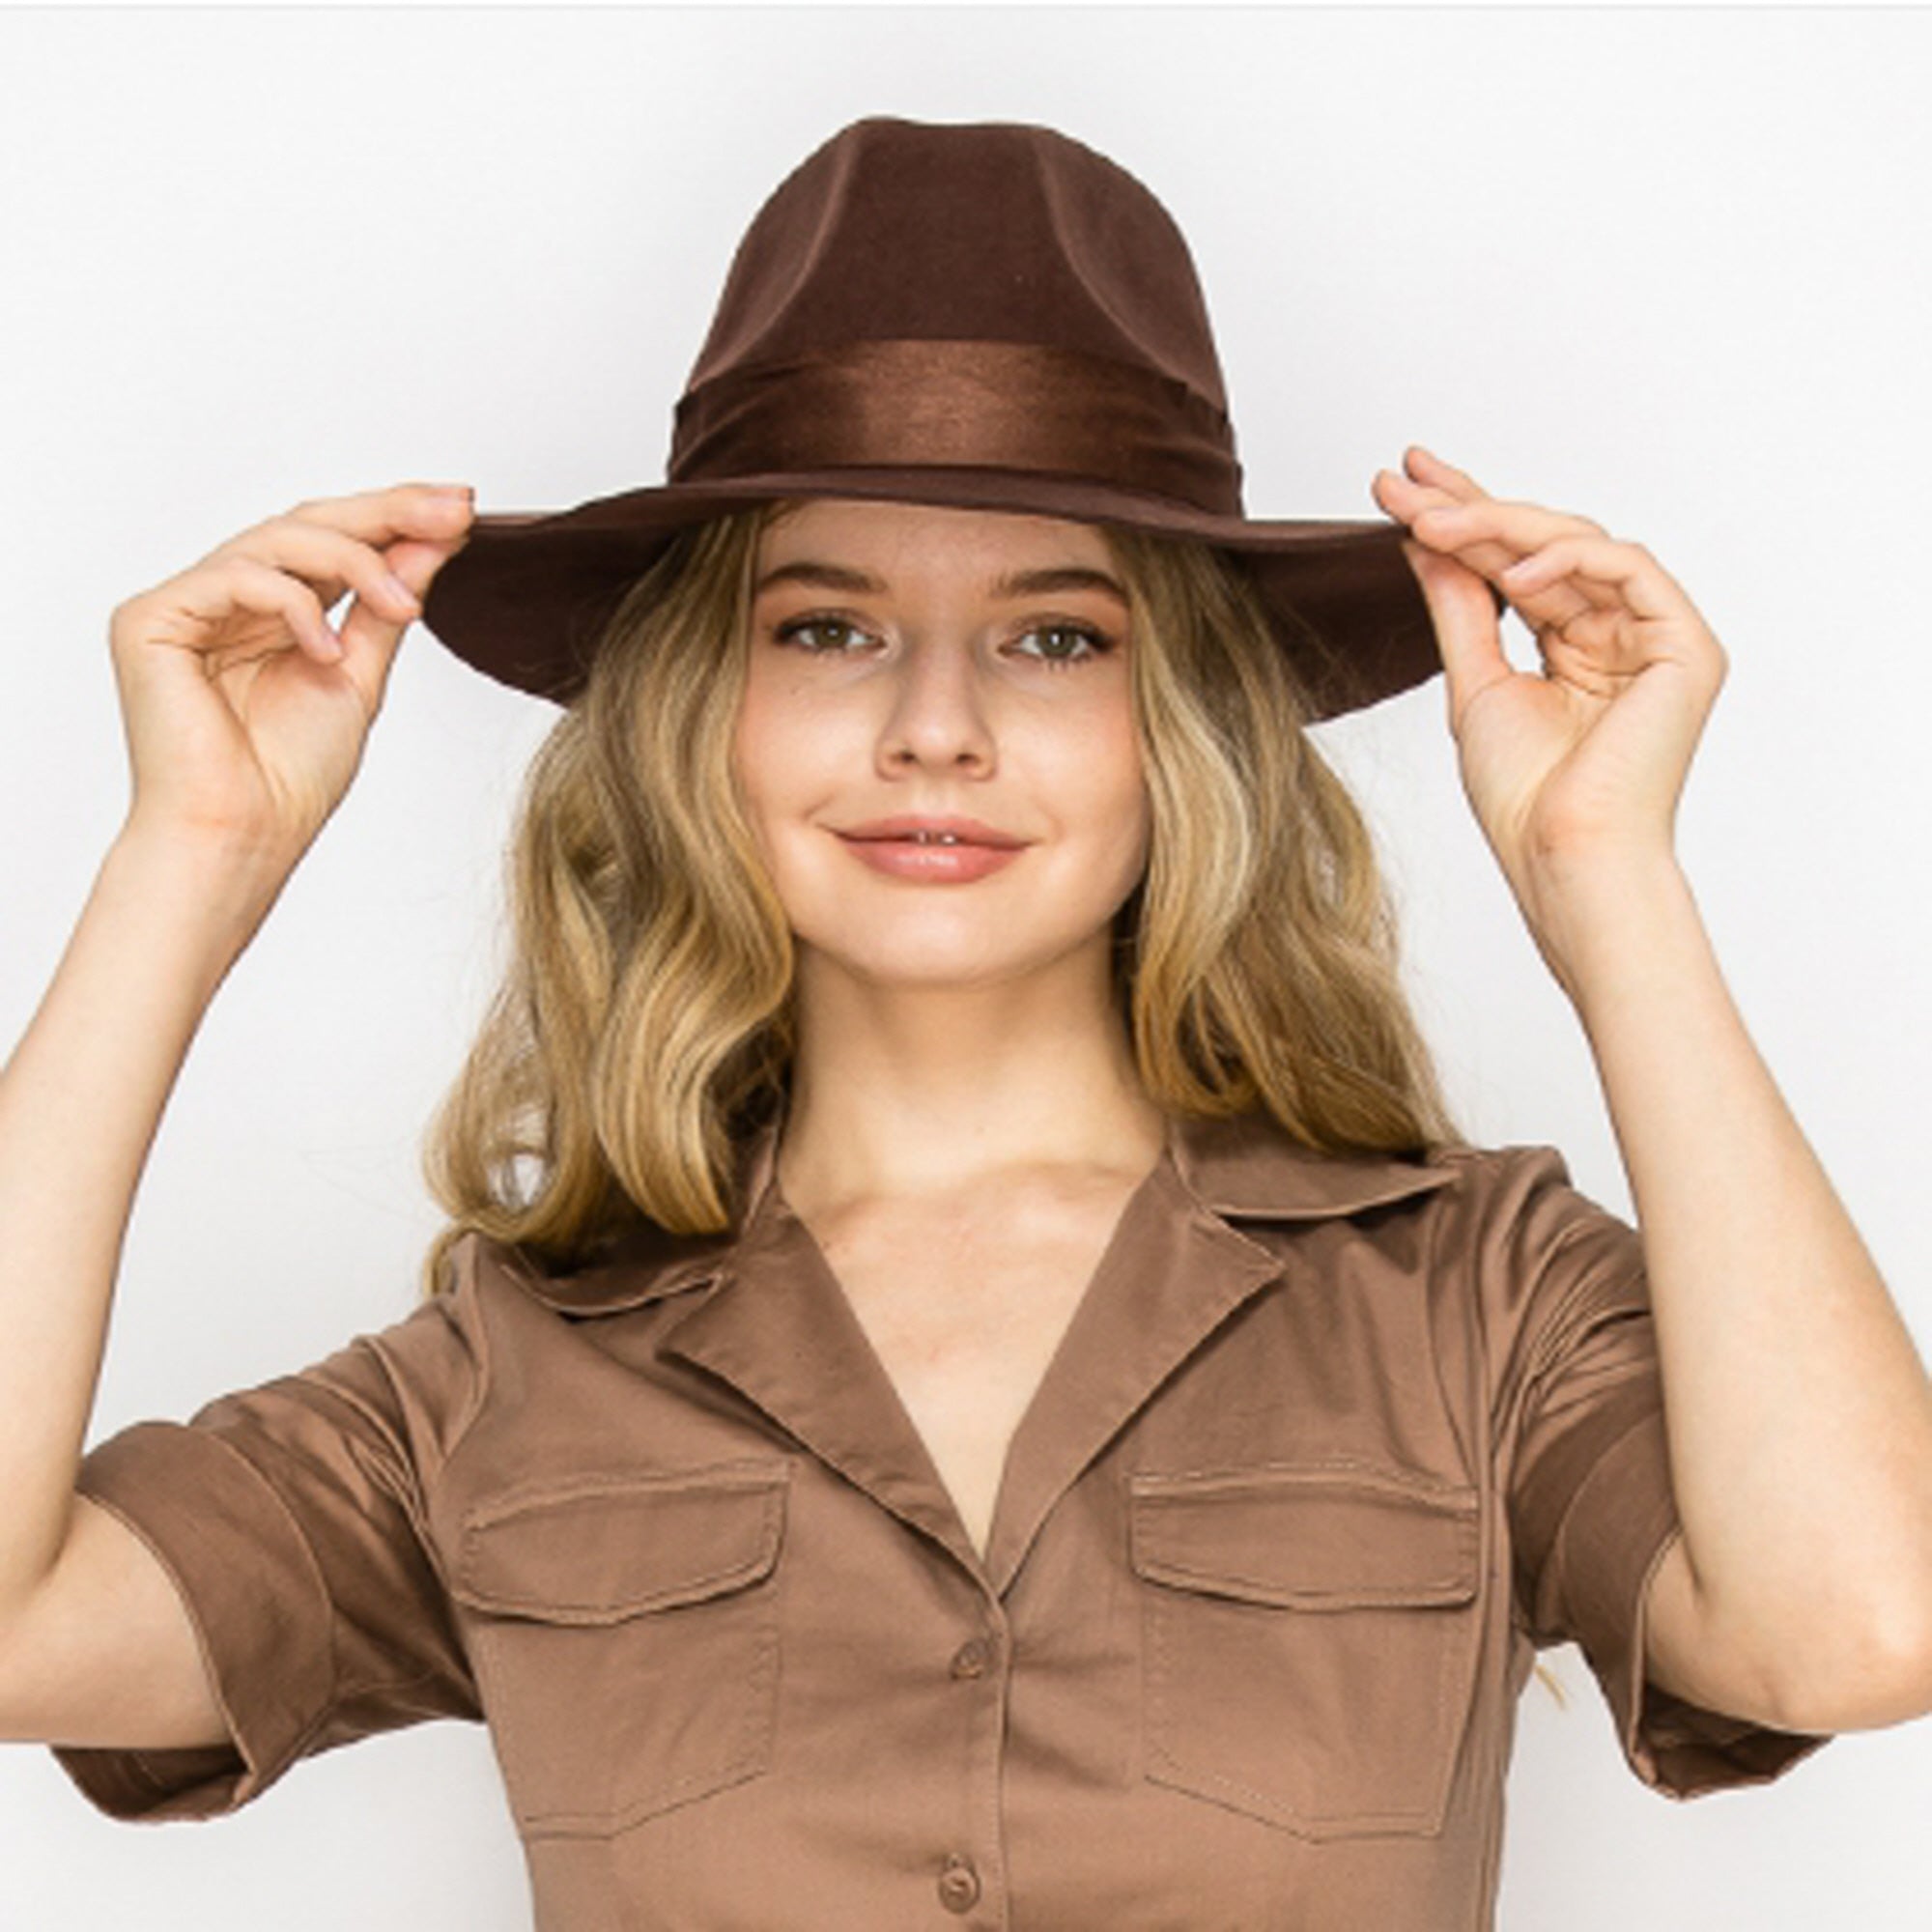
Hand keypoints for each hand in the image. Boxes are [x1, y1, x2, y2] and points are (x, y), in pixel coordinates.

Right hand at [107, 482, 474, 870]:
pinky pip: (234, 578)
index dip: (395, 517)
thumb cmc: (291, 774)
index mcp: (271, 608)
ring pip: (277, 539)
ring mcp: (185, 604)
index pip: (333, 539)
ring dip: (354, 561)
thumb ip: (386, 605)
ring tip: (405, 604)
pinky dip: (292, 606)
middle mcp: (225, 597)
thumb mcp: (360, 673)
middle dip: (387, 513)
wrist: (244, 834)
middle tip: (452, 511)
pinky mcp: (150, 619)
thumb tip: (432, 541)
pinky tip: (325, 651)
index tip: (462, 508)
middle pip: (307, 523)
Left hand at [1371, 446, 1727, 900]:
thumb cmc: (1525, 798)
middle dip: (1470, 508)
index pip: (1515, 563)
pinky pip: (1628, 567)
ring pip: (1579, 544)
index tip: (1399, 486)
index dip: (1462, 518)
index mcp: (1574, 647)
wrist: (1564, 855)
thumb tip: (1425, 540)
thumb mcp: (1473, 681)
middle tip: (1402, 483)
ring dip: (1500, 527)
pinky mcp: (1685, 646)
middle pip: (1543, 544)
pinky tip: (1509, 573)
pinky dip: (1566, 561)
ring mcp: (1655, 637)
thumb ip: (1458, 605)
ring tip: (1433, 524)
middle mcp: (1618, 634)